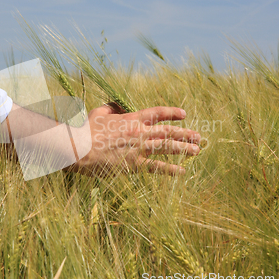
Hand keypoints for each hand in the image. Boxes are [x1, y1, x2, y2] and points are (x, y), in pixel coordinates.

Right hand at [70, 103, 200, 175]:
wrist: (80, 147)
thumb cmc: (86, 130)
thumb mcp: (99, 112)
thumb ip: (111, 108)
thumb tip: (116, 106)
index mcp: (132, 119)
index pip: (157, 113)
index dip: (172, 113)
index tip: (184, 114)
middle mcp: (139, 132)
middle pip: (168, 132)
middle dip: (185, 133)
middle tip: (198, 137)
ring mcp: (138, 149)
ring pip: (167, 147)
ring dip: (184, 148)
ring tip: (197, 150)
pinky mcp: (134, 164)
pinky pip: (157, 167)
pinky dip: (171, 169)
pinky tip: (182, 172)